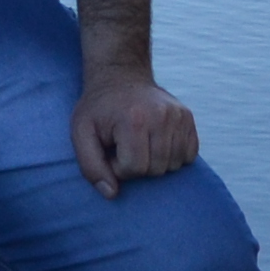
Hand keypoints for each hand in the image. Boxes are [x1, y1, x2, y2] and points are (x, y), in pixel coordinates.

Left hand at [69, 62, 199, 198]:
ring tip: (139, 144)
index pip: (134, 168)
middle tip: (124, 147)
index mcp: (134, 119)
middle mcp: (162, 116)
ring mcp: (178, 115)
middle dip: (137, 166)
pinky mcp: (188, 117)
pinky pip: (188, 155)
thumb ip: (91, 166)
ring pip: (173, 165)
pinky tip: (156, 143)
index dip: (118, 167)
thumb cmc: (98, 109)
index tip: (110, 151)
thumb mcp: (81, 133)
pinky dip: (173, 156)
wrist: (120, 76)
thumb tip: (111, 194)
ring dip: (154, 162)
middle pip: (155, 169)